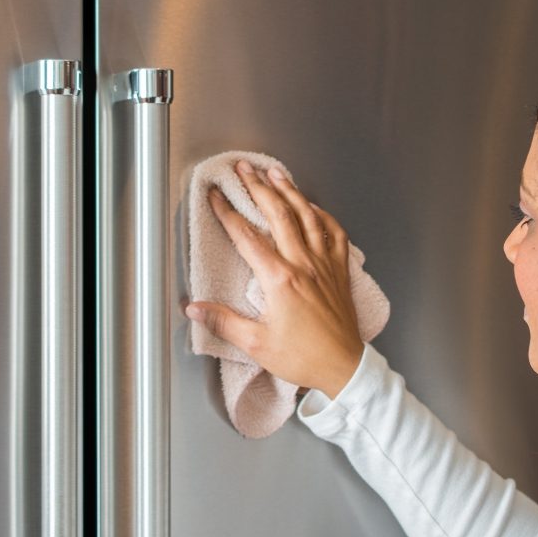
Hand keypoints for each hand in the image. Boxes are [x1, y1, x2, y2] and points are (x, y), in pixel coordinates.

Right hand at [184, 160, 364, 398]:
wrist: (343, 367)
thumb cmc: (303, 357)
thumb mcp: (256, 343)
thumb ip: (223, 321)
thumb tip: (194, 309)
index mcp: (279, 280)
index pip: (247, 236)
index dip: (228, 212)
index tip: (215, 196)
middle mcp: (303, 265)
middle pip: (278, 214)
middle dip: (257, 188)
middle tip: (243, 169)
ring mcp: (324, 265)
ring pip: (308, 217)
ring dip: (290, 191)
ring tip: (275, 173)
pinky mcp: (339, 271)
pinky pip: (335, 234)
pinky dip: (324, 216)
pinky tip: (314, 207)